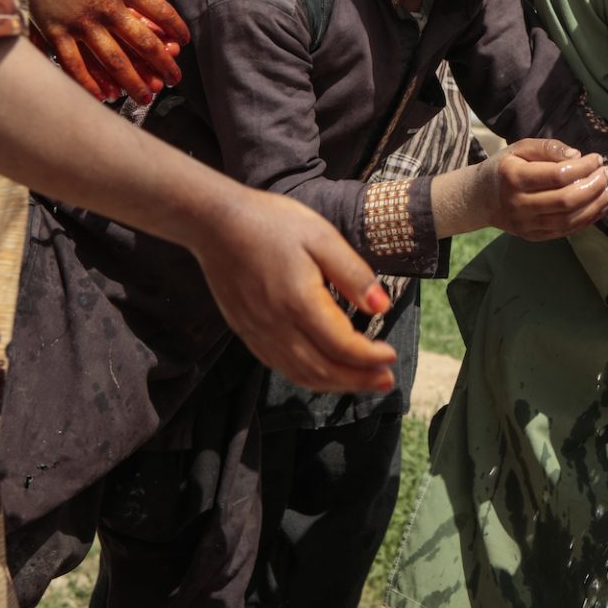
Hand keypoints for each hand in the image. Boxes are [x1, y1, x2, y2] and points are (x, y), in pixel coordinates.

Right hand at [28, 0, 188, 103]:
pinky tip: (102, 96)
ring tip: (147, 97)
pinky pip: (74, 63)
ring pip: (113, 59)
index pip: (158, 10)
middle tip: (176, 79)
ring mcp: (79, 22)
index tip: (183, 40)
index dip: (175, 26)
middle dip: (162, 62)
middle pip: (142, 41)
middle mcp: (104, 6)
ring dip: (133, 81)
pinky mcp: (54, 31)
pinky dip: (89, 82)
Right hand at [188, 186, 397, 392]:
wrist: (215, 223)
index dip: (370, 357)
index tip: (392, 356)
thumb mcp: (321, 237)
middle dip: (358, 379)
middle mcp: (276, 326)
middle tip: (386, 380)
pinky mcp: (246, 332)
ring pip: (301, 374)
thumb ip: (353, 275)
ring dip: (336, 384)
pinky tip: (325, 372)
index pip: (341, 346)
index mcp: (298, 302)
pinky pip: (280, 366)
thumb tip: (383, 306)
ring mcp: (258, 333)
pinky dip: (308, 376)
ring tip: (363, 382)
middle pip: (323, 369)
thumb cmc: (272, 223)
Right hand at [448, 138, 607, 239]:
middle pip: (566, 200)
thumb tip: (577, 156)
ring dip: (596, 205)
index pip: (557, 175)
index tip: (597, 158)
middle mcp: (519, 205)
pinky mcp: (533, 236)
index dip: (583, 167)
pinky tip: (600, 206)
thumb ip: (548, 148)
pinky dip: (587, 220)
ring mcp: (526, 225)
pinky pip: (566, 231)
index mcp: (514, 178)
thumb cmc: (505, 168)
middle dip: (594, 186)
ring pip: (569, 220)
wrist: (480, 199)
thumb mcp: (520, 148)